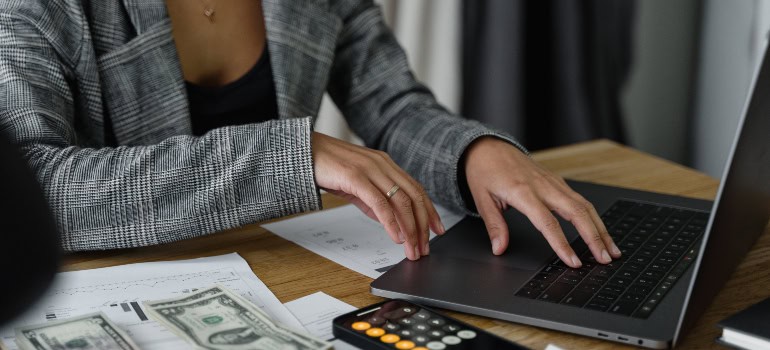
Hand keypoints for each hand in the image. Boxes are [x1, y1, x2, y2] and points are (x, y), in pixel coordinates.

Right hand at [311, 132, 444, 259]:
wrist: (302, 152)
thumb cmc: (327, 166)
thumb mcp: (357, 185)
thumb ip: (373, 200)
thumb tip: (389, 220)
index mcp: (386, 164)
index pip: (416, 189)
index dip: (429, 211)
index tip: (437, 229)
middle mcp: (383, 164)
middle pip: (414, 196)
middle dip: (423, 225)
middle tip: (426, 247)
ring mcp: (370, 169)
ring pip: (400, 201)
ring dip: (410, 228)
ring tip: (412, 248)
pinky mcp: (356, 177)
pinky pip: (380, 203)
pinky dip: (391, 222)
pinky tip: (395, 236)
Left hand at [463, 137, 620, 267]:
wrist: (489, 146)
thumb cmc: (484, 171)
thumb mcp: (482, 199)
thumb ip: (494, 226)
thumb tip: (499, 249)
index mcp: (523, 192)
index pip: (547, 223)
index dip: (562, 244)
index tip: (573, 262)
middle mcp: (543, 186)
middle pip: (577, 213)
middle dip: (594, 237)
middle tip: (604, 259)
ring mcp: (553, 182)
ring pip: (584, 206)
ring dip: (600, 228)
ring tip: (611, 250)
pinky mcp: (557, 181)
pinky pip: (580, 200)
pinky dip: (594, 217)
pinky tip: (600, 230)